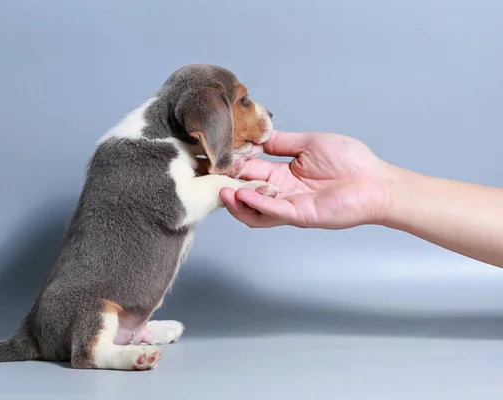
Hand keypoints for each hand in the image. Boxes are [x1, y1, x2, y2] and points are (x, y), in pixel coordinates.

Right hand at [219, 130, 395, 228]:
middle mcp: (281, 192)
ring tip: (220, 190)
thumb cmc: (350, 161)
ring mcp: (289, 206)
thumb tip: (259, 135)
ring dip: (235, 201)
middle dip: (225, 184)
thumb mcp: (309, 143)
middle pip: (245, 190)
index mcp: (282, 173)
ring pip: (253, 209)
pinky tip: (243, 194)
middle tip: (207, 175)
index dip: (231, 164)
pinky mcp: (301, 215)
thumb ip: (283, 142)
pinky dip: (256, 204)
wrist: (376, 182)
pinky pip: (273, 212)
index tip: (213, 155)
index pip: (249, 169)